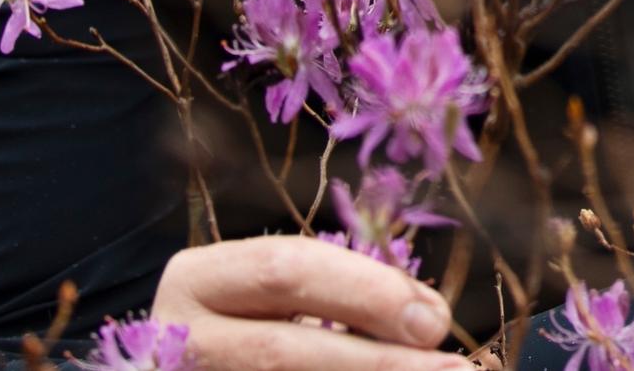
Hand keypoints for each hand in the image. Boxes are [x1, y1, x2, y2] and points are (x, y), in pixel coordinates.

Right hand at [151, 235, 465, 368]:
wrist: (199, 362)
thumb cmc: (251, 322)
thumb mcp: (282, 294)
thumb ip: (346, 293)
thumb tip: (429, 317)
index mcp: (197, 281)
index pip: (285, 272)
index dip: (365, 293)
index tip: (435, 320)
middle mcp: (179, 340)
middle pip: (281, 353)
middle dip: (376, 362)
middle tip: (453, 370)